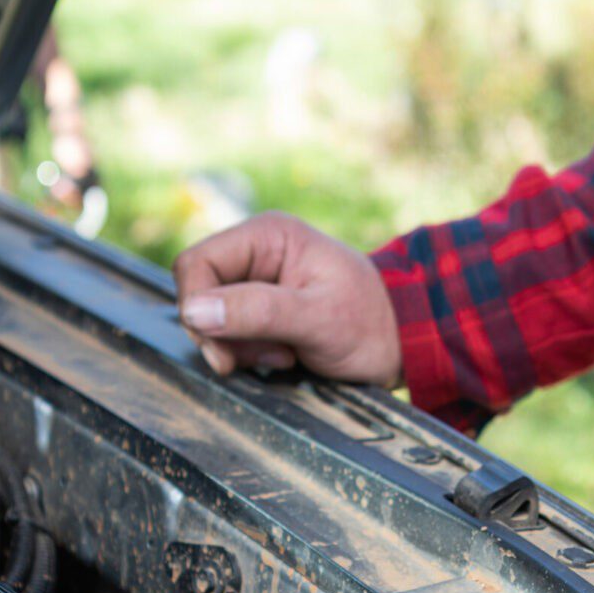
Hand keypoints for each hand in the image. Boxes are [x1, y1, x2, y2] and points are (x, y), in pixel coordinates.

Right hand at [173, 213, 401, 384]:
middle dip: (221, 333)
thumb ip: (257, 311)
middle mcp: (255, 253)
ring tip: (282, 354)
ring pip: (210, 318)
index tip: (221, 350)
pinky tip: (282, 356)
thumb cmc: (368, 324)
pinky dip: (248, 353)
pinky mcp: (259, 309)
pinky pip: (229, 333)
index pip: (196, 263)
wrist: (398, 344)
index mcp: (268, 236)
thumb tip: (195, 311)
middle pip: (198, 292)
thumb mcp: (316, 318)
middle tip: (263, 356)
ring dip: (238, 348)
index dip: (198, 307)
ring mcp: (256, 282)